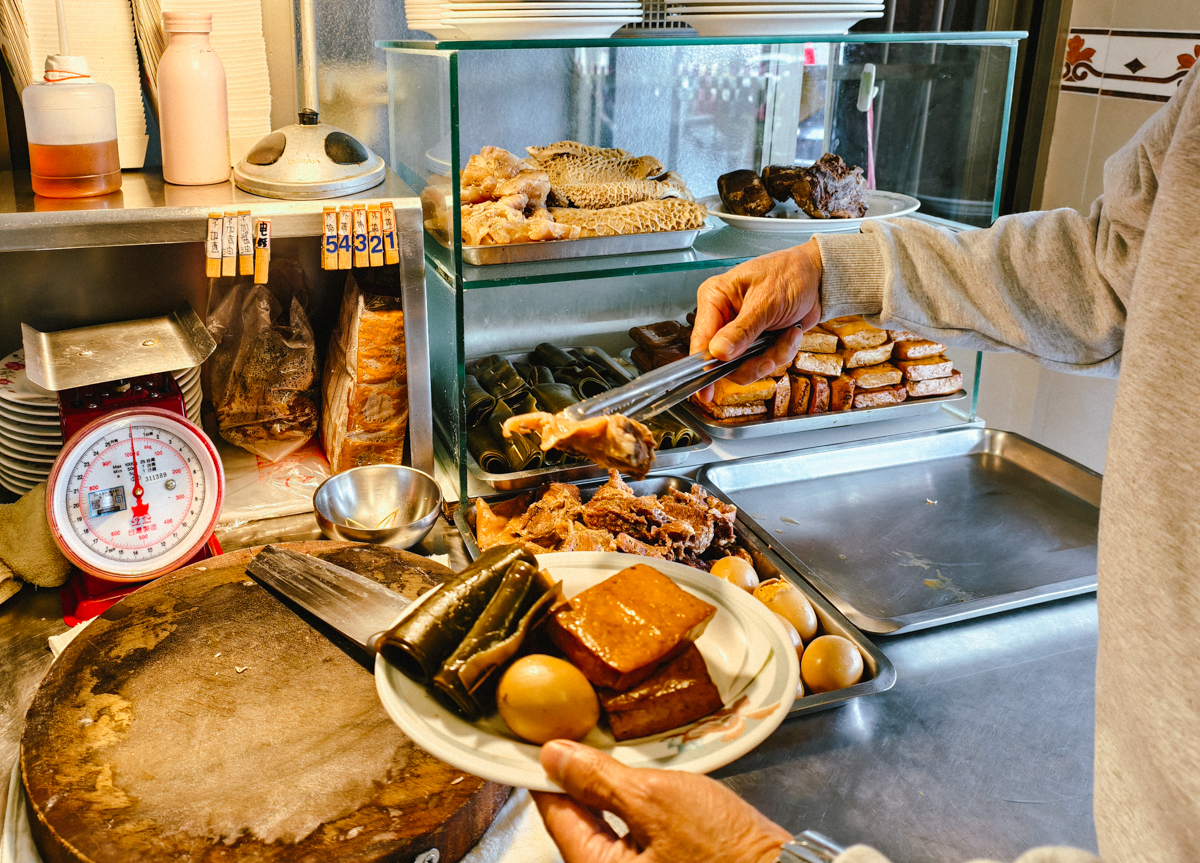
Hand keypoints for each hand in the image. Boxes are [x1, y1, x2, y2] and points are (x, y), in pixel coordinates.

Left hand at [533, 739, 790, 862]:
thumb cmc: (726, 851)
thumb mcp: (655, 800)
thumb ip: (599, 780)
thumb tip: (552, 758)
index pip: (554, 814)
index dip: (546, 771)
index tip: (541, 738)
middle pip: (577, 822)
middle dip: (577, 778)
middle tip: (578, 732)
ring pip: (604, 827)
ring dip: (605, 790)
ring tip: (610, 751)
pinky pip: (631, 836)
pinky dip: (631, 806)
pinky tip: (642, 781)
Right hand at [690, 239, 822, 401]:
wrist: (819, 278)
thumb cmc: (791, 275)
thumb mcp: (766, 302)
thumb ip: (742, 330)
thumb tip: (718, 353)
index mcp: (715, 298)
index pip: (701, 339)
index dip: (703, 368)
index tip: (704, 391)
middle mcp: (723, 316)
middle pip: (723, 360)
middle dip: (752, 362)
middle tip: (770, 357)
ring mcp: (739, 331)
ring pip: (744, 366)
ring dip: (771, 356)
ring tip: (787, 336)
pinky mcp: (756, 341)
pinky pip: (762, 361)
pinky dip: (781, 352)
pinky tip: (790, 333)